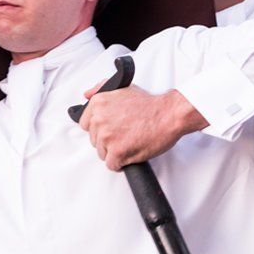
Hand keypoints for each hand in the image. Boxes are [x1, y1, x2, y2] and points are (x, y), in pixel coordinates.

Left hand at [78, 85, 207, 170]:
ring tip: (130, 142)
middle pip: (94, 140)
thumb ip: (100, 88)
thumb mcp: (122, 88)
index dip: (99, 128)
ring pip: (102, 153)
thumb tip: (86, 95)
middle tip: (125, 133)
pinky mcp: (117, 152)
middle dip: (108, 140)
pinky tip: (131, 153)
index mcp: (99, 103)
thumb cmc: (149, 104)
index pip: (85, 123)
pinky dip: (121, 163)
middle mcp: (99, 119)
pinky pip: (112, 165)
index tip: (110, 128)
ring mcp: (107, 136)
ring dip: (115, 151)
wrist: (168, 114)